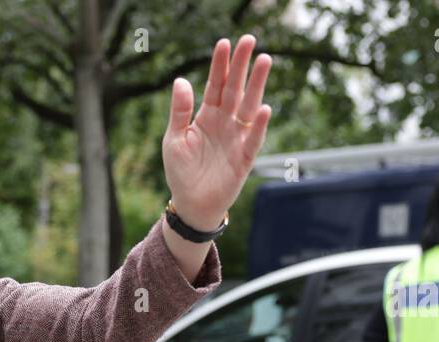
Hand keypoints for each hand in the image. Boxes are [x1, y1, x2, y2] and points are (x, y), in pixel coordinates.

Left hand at [163, 34, 272, 229]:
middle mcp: (225, 122)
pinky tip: (263, 109)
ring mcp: (236, 139)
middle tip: (249, 40)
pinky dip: (257, 126)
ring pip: (248, 107)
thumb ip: (179, 111)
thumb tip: (181, 81)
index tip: (224, 43)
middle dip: (242, 65)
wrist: (191, 204)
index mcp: (207, 115)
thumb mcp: (174, 139)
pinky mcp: (244, 159)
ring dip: (257, 86)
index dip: (220, 65)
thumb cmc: (181, 172)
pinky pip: (252, 140)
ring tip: (264, 62)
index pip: (215, 85)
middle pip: (235, 89)